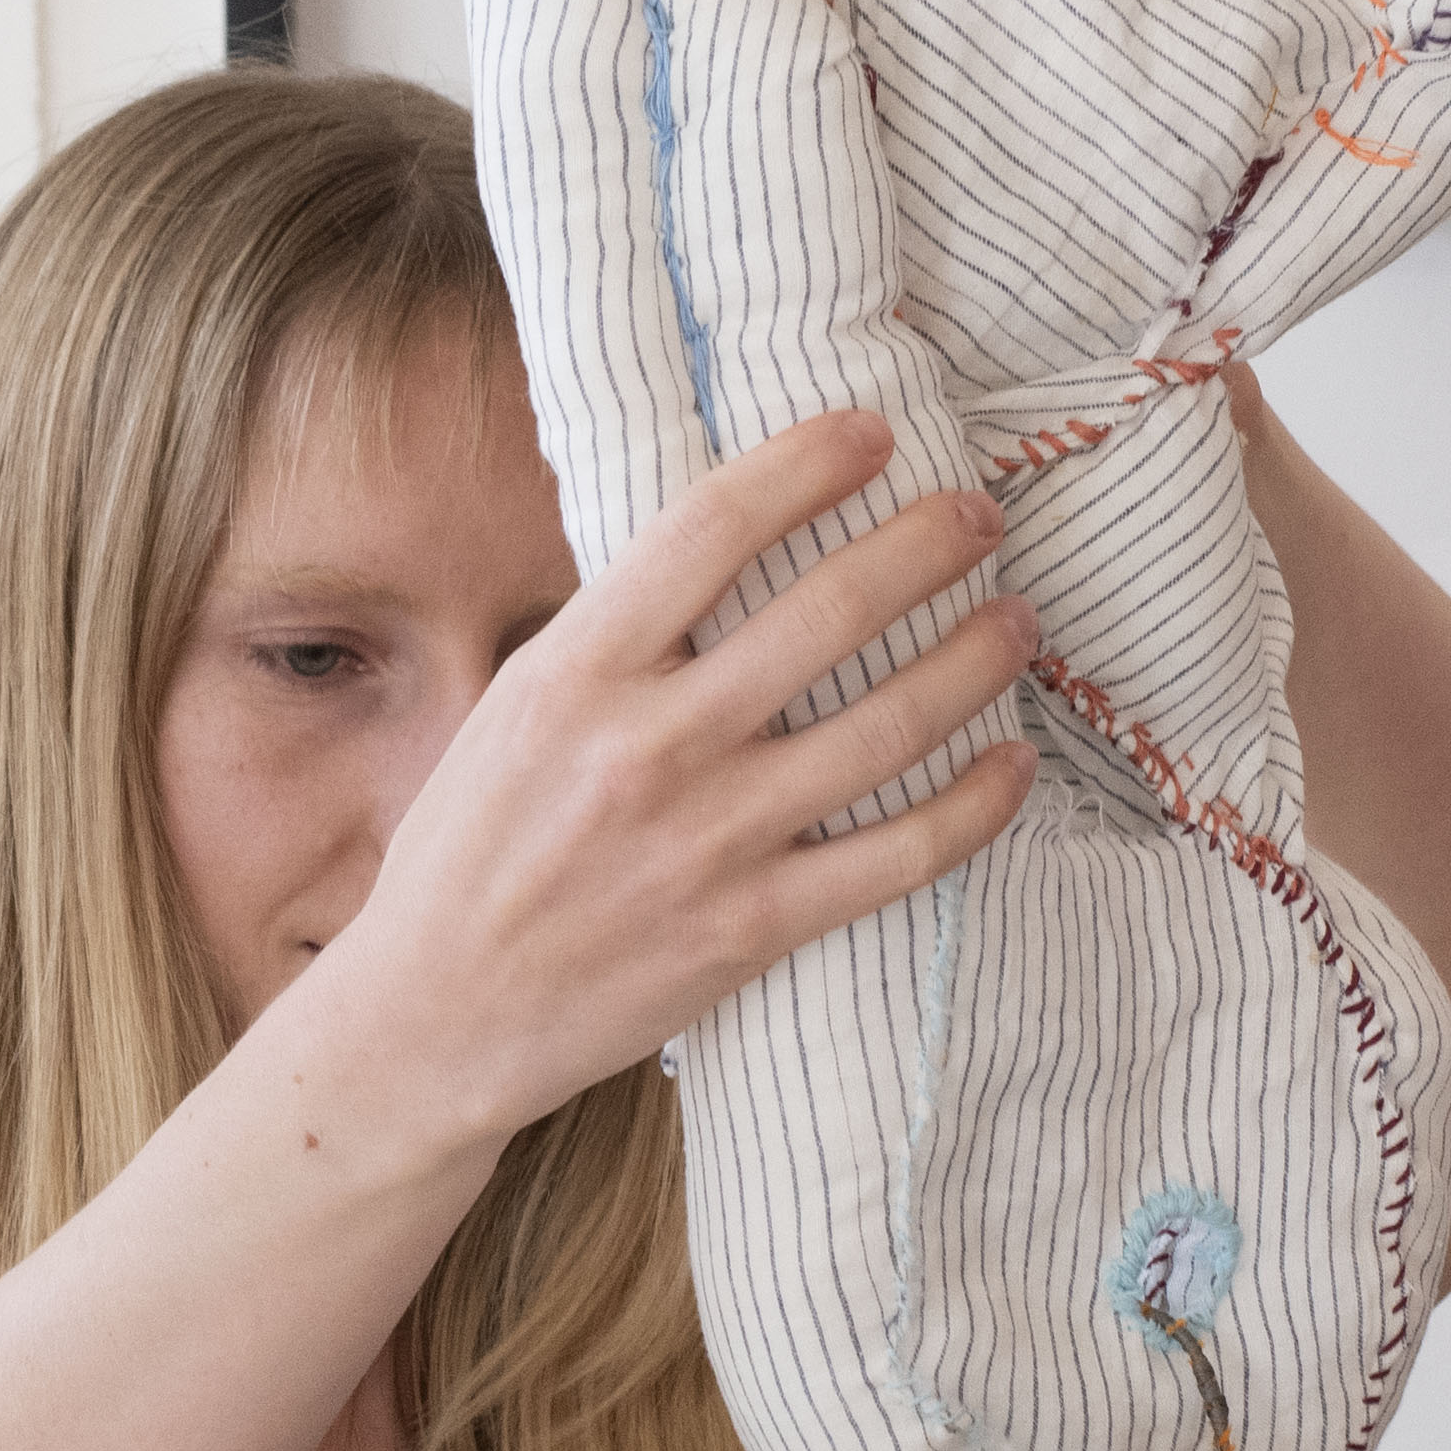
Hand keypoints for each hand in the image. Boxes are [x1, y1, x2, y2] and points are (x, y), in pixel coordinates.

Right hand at [298, 408, 1034, 1142]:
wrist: (434, 1018)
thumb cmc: (469, 853)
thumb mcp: (515, 711)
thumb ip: (614, 642)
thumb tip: (720, 559)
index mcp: (577, 670)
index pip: (711, 525)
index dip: (806, 463)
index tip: (870, 432)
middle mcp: (651, 743)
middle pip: (828, 611)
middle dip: (926, 545)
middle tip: (977, 514)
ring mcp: (710, 838)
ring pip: (888, 725)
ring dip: (974, 659)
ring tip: (1016, 620)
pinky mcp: (753, 927)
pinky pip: (900, 854)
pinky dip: (974, 803)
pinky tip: (1012, 765)